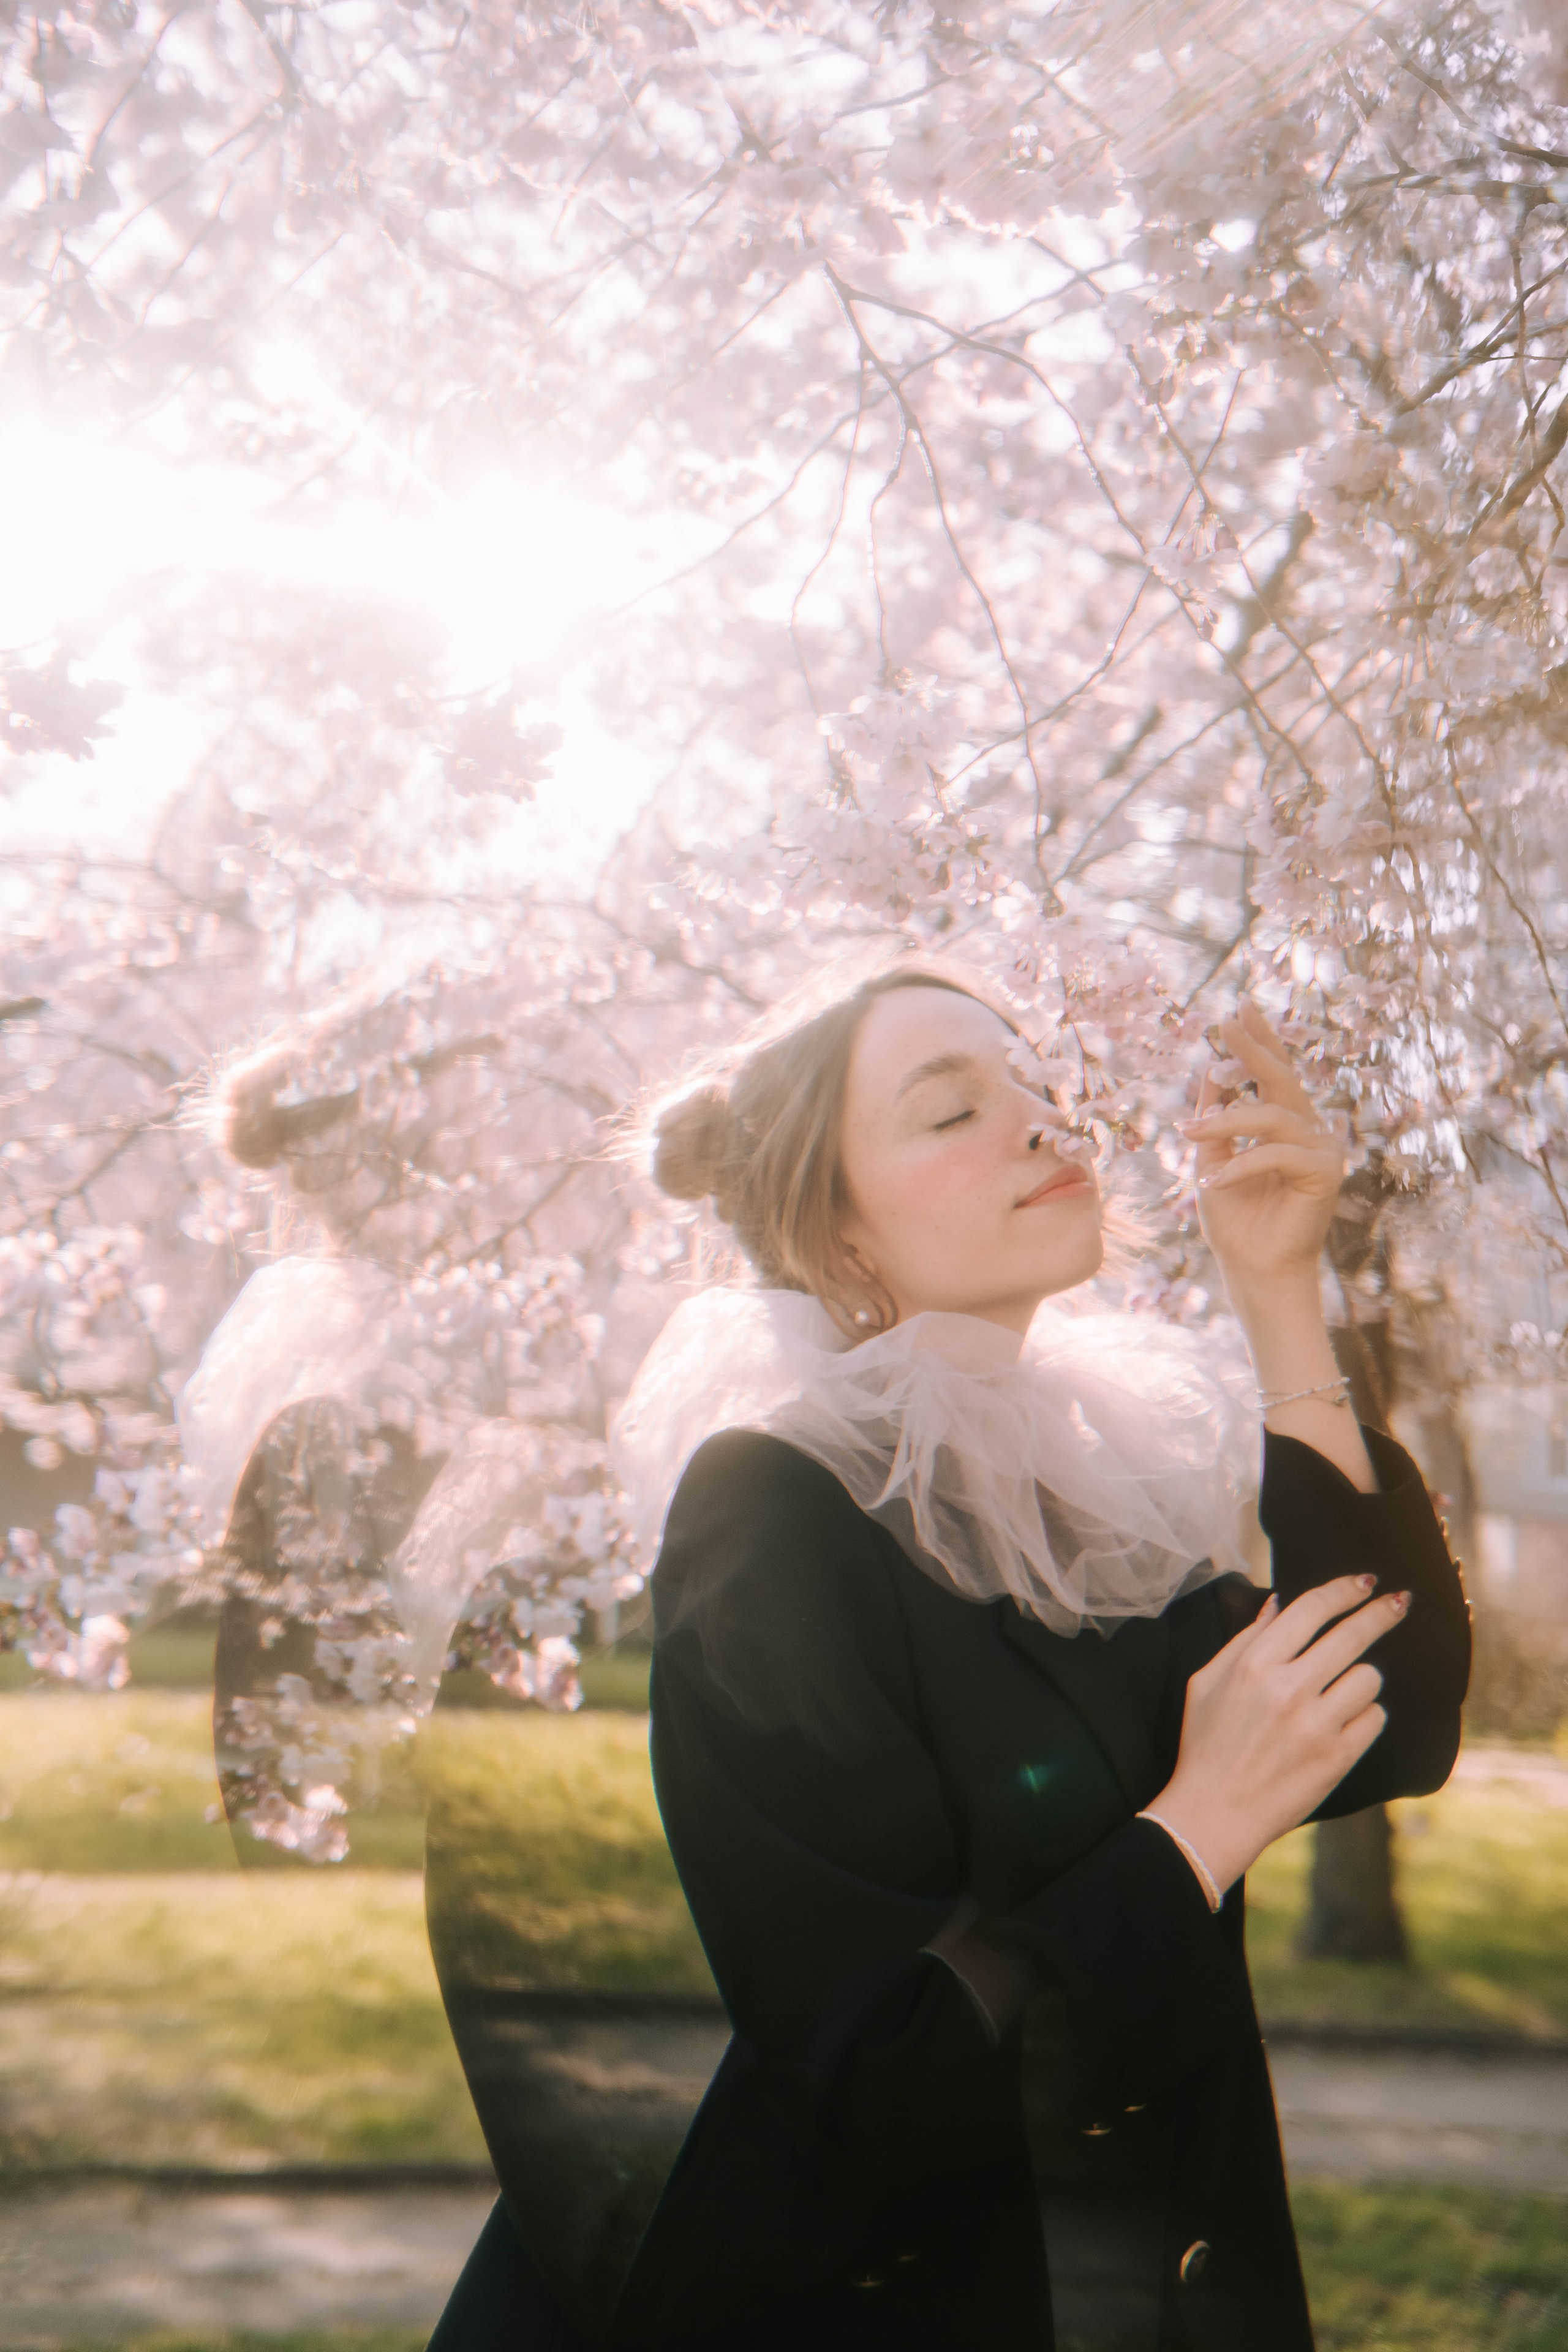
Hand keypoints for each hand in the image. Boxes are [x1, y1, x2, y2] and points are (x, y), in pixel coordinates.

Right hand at [1146, 1573, 1409, 1895]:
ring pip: (1368, 1677)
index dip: (1343, 1589)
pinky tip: (1343, 1723)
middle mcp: (1289, 1689)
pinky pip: (1374, 1718)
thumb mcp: (1207, 1682)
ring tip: (1339, 1693)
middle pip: (1352, 1634)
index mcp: (1254, 1665)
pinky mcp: (1337, 1758)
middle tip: (1400, 1602)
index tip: (1364, 1581)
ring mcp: (1316, 1725)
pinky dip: (1364, 1716)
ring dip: (1359, 1678)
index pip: (1311, 1609)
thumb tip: (1278, 1603)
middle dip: (1381, 1612)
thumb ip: (1244, 1639)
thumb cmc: (1205, 1746)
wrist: (1214, 1814)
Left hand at [1177, 1001, 1347, 1304]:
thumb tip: (1207, 1077)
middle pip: (1281, 1079)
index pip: (1274, 1073)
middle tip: (1226, 1022)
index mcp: (1284, 1124)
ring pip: (1270, 1116)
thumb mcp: (1212, 1160)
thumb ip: (1213, 1120)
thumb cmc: (1234, 1219)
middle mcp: (1308, 1130)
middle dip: (1252, 1049)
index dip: (1259, 1040)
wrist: (1252, 1267)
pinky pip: (1275, 1153)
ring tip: (1189, 1134)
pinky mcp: (1324, 1172)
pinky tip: (1211, 1184)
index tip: (1239, 1008)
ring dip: (1225, 1122)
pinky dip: (1240, 1166)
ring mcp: (1321, 1149)